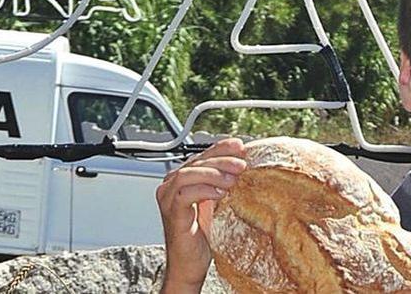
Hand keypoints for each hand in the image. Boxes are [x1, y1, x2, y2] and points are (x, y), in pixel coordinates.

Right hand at [156, 138, 246, 292]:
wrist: (190, 264)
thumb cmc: (202, 236)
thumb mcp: (215, 203)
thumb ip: (221, 183)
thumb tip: (242, 165)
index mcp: (180, 180)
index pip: (201, 155)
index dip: (221, 148)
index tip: (240, 146)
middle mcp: (170, 186)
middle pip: (196, 161)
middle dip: (222, 159)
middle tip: (241, 164)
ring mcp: (168, 198)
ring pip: (189, 173)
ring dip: (214, 173)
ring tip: (233, 180)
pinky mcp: (172, 212)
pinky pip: (185, 193)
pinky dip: (205, 189)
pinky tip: (221, 194)